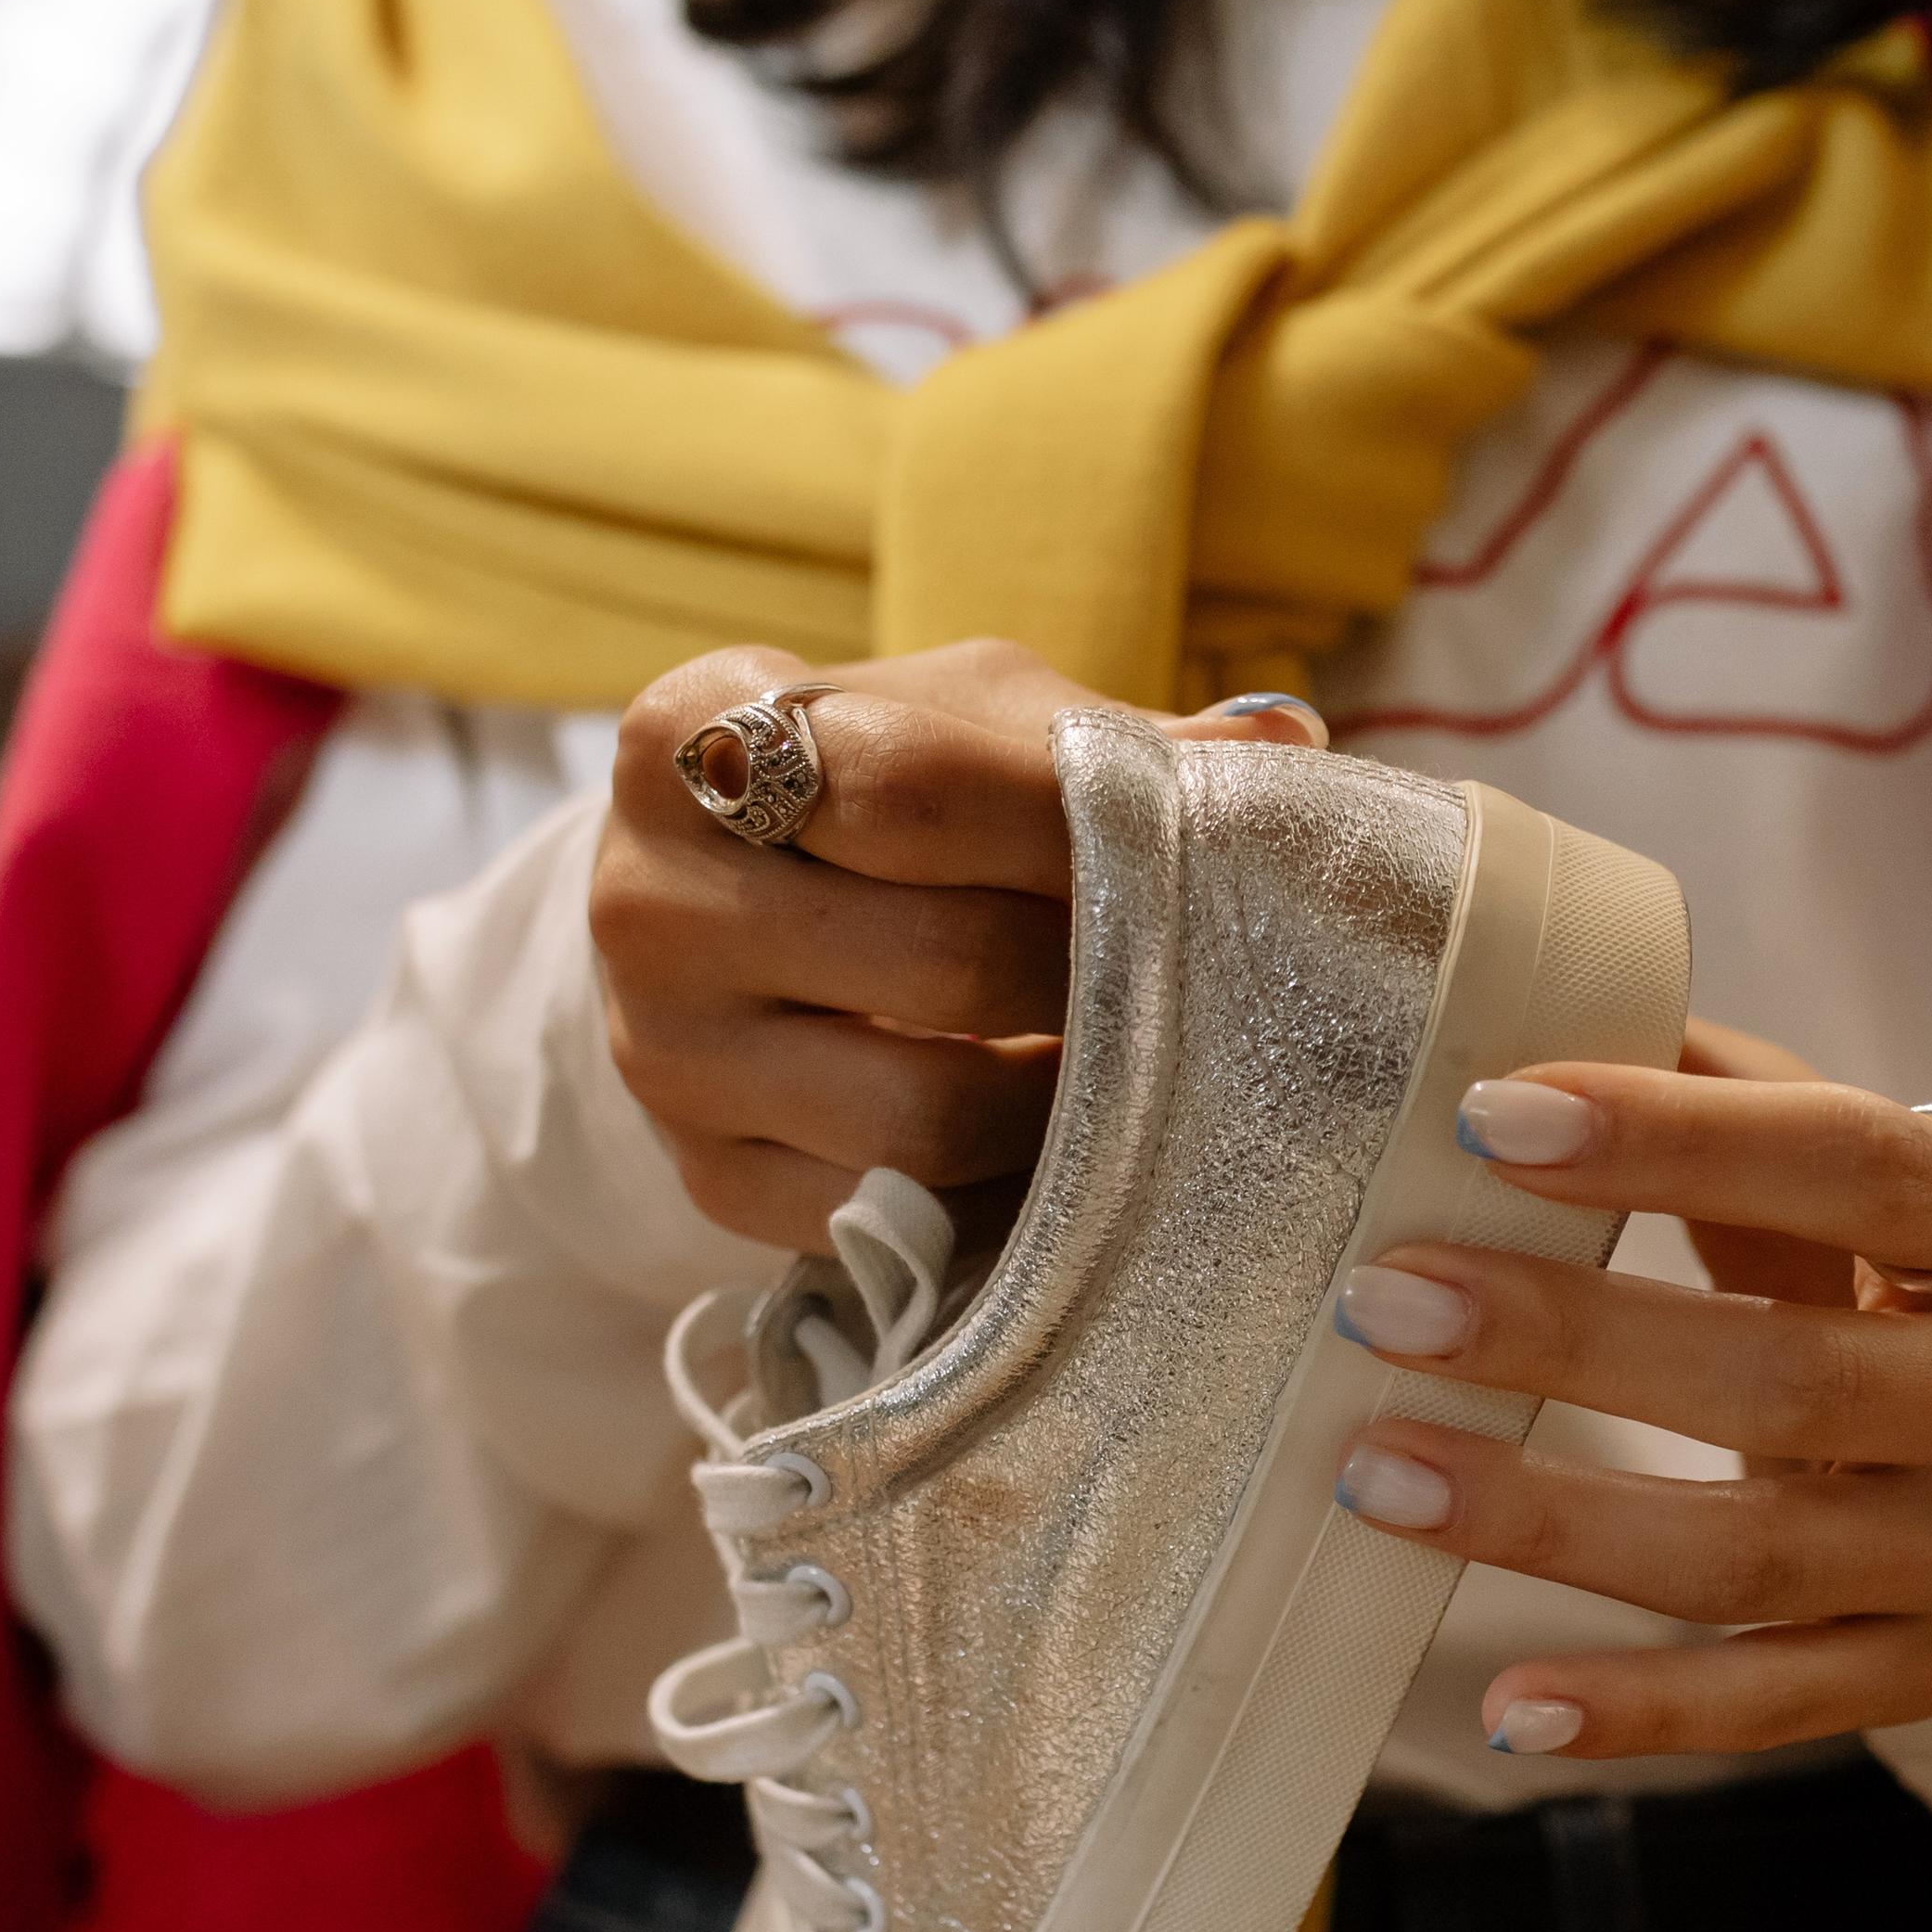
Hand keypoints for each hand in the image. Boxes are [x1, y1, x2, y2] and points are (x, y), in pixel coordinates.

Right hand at [590, 641, 1325, 1247]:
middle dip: (1096, 974)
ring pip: (925, 1113)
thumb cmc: (877, 789)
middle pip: (940, 961)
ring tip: (1147, 1063)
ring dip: (1071, 1103)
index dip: (1075, 828)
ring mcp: (662, 1052)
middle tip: (1191, 971)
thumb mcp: (969, 718)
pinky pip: (895, 1214)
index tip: (1183, 848)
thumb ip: (1110, 734)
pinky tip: (1064, 1140)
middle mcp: (643, 897)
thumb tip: (1288, 744)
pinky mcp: (707, 1175)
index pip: (915, 790)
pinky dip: (1006, 1191)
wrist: (724, 906)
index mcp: (689, 736)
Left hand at [1327, 1028, 1931, 1761]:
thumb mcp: (1851, 1167)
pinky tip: (1504, 1702)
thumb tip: (1520, 996)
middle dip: (1569, 1338)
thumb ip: (1718, 1088)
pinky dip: (1636, 1710)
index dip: (1671, 1140)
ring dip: (1554, 1521)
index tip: (1486, 1119)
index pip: (1852, 1168)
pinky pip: (1775, 1705)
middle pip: (1793, 1374)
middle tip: (1383, 1299)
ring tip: (1376, 1474)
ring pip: (1762, 1557)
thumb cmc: (1895, 1271)